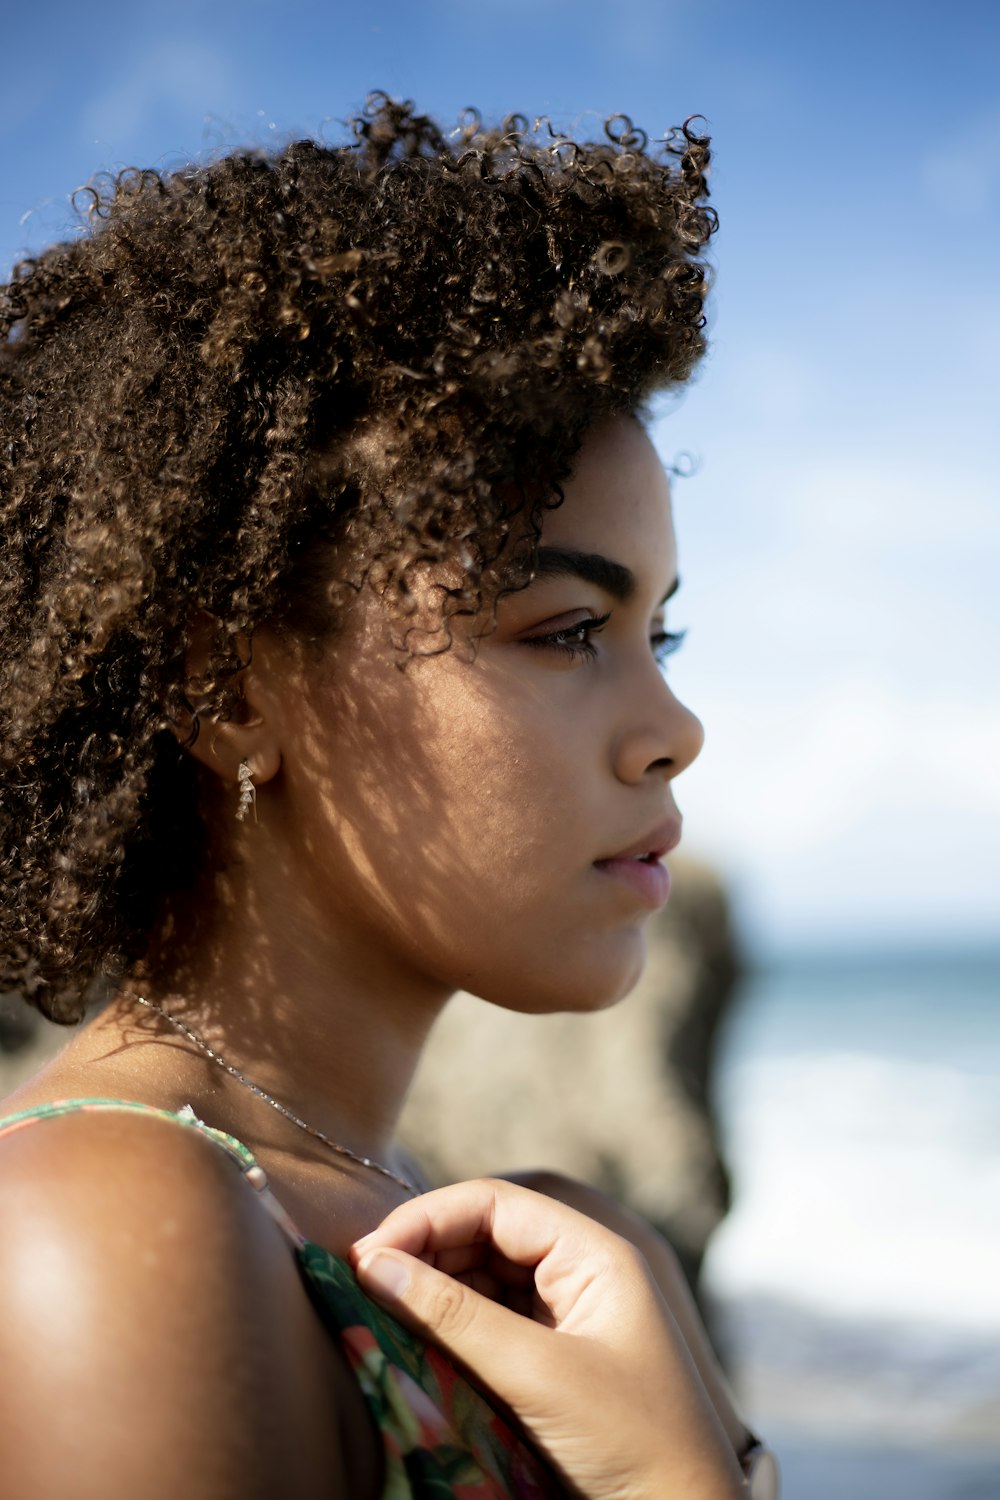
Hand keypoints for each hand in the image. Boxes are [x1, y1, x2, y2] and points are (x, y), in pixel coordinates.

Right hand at [351, 1178, 747, 1499]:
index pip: (494, 1204)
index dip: (425, 1219)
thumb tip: (373, 1265)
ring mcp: (568, 1315)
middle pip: (483, 1235)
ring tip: (379, 1314)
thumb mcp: (537, 1375)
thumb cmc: (631, 1442)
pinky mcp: (555, 1358)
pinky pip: (490, 1323)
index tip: (366, 1255)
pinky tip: (415, 1343)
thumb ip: (454, 1317)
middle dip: (422, 1253)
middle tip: (361, 1284)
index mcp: (593, 1253)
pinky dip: (449, 1328)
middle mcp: (580, 1271)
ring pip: (481, 1279)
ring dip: (431, 1291)